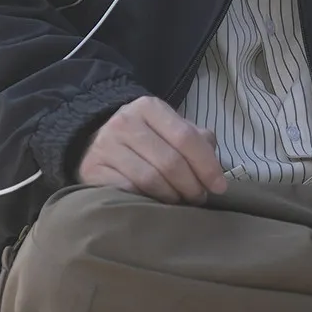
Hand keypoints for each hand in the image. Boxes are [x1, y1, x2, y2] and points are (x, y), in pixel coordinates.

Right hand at [76, 97, 228, 203]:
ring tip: (179, 203)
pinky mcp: (92, 169)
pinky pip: (128, 191)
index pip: (186, 137)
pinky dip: (146, 201)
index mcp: (149, 107)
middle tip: (199, 198)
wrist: (94, 142)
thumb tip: (215, 168)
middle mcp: (125, 121)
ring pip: (150, 179)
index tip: (219, 187)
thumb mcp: (169, 130)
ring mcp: (106, 145)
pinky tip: (154, 204)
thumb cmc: (143, 139)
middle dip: (191, 185)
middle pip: (170, 161)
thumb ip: (196, 141)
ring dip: (171, 197)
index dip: (207, 165)